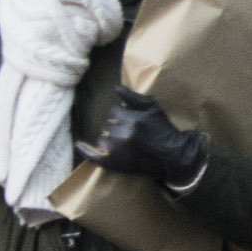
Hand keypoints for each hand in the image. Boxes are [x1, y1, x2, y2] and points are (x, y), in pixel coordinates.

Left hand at [74, 94, 209, 187]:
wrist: (172, 156)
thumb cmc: (164, 130)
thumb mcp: (153, 109)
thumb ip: (133, 97)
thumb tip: (116, 87)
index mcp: (131, 119)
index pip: (113, 111)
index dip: (122, 115)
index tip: (132, 121)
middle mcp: (121, 134)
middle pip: (107, 124)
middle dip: (116, 126)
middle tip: (131, 133)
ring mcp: (115, 150)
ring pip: (101, 137)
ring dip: (109, 138)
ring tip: (125, 143)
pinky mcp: (112, 163)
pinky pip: (92, 155)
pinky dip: (85, 150)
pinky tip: (79, 145)